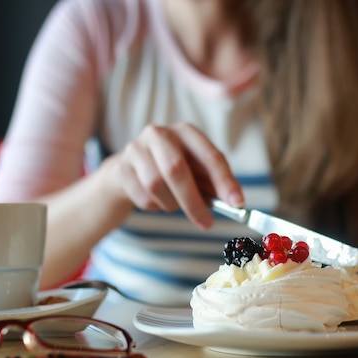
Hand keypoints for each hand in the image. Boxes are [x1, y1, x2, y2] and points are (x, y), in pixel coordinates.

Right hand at [112, 123, 243, 228]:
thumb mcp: (194, 173)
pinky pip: (142, 196)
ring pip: (156, 185)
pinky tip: (155, 200)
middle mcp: (159, 134)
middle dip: (193, 201)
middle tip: (207, 224)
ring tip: (174, 204)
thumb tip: (233, 202)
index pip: (210, 155)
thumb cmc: (169, 173)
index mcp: (186, 132)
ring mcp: (135, 149)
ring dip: (171, 204)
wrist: (126, 173)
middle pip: (176, 169)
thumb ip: (211, 185)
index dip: (224, 180)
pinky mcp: (120, 168)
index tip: (236, 203)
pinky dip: (154, 206)